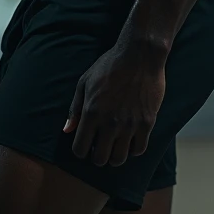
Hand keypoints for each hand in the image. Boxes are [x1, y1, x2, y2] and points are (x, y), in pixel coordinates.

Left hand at [63, 42, 166, 165]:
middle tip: (100, 146)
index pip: (80, 149)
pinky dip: (132, 149)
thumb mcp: (85, 81)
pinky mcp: (147, 123)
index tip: (85, 144)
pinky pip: (139, 150)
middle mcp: (110, 123)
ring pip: (119, 159)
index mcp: (91, 113)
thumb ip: (75, 108)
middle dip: (96, 155)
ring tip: (114, 145)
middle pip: (99, 159)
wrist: (140, 55)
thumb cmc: (109, 65)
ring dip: (114, 156)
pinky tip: (130, 140)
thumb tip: (67, 130)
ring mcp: (129, 124)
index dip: (80, 150)